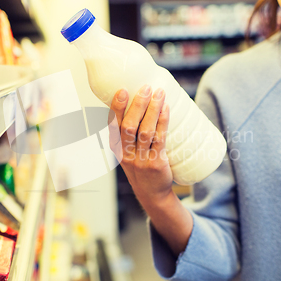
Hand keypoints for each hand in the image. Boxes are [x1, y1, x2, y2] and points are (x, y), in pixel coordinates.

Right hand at [108, 85, 172, 203]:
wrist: (152, 193)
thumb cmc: (141, 165)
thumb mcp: (129, 150)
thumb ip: (131, 130)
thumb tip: (143, 99)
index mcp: (116, 148)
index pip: (113, 125)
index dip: (117, 107)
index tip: (123, 90)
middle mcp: (125, 154)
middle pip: (129, 126)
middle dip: (138, 105)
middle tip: (146, 87)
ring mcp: (140, 160)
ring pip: (145, 131)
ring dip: (152, 110)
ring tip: (159, 94)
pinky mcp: (156, 164)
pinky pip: (159, 140)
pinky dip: (162, 122)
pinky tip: (166, 110)